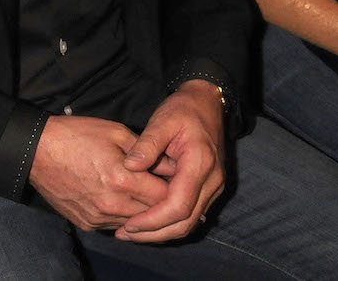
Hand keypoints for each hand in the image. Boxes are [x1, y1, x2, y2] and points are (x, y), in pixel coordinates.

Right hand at [28, 115, 168, 230]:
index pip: (165, 196)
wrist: (37, 151)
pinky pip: (115, 226)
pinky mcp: (87, 224)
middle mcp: (113, 205)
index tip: (173, 177)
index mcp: (123, 179)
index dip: (173, 187)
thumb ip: (146, 151)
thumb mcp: (116, 132)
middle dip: (160, 201)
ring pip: (135, 223)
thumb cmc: (77, 135)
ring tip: (139, 191)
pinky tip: (119, 198)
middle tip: (158, 184)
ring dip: (142, 210)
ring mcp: (99, 218)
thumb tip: (171, 165)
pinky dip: (122, 215)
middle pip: (153, 214)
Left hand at [115, 82, 225, 242]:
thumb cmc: (183, 109)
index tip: (128, 225)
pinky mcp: (209, 188)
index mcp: (200, 165)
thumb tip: (129, 166)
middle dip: (154, 233)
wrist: (207, 102)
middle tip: (124, 234)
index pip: (178, 206)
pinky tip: (147, 220)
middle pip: (185, 222)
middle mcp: (212, 182)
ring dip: (161, 232)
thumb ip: (147, 144)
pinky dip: (169, 222)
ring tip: (131, 231)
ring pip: (189, 222)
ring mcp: (213, 187)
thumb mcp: (163, 119)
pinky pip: (190, 213)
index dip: (152, 220)